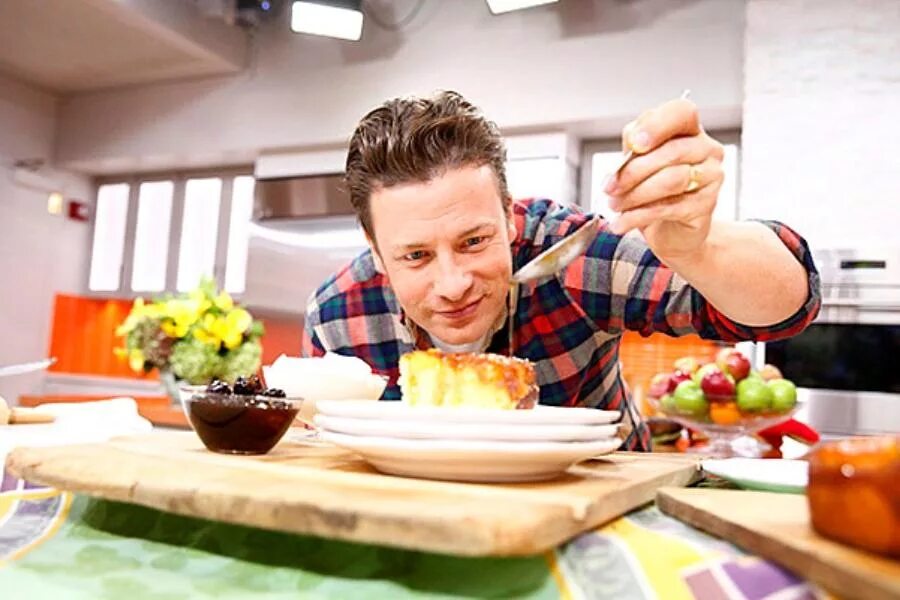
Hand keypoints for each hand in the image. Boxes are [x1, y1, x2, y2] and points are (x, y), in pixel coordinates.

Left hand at [605, 98, 724, 261]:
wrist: (671, 229)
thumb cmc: (654, 190)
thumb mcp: (639, 163)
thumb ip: (634, 147)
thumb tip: (631, 141)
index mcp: (688, 130)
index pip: (682, 112)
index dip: (657, 125)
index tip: (634, 144)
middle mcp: (706, 149)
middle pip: (672, 152)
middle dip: (632, 171)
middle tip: (609, 186)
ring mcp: (710, 177)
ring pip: (671, 180)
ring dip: (634, 195)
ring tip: (615, 205)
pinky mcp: (706, 205)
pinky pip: (668, 208)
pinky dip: (638, 215)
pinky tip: (622, 221)